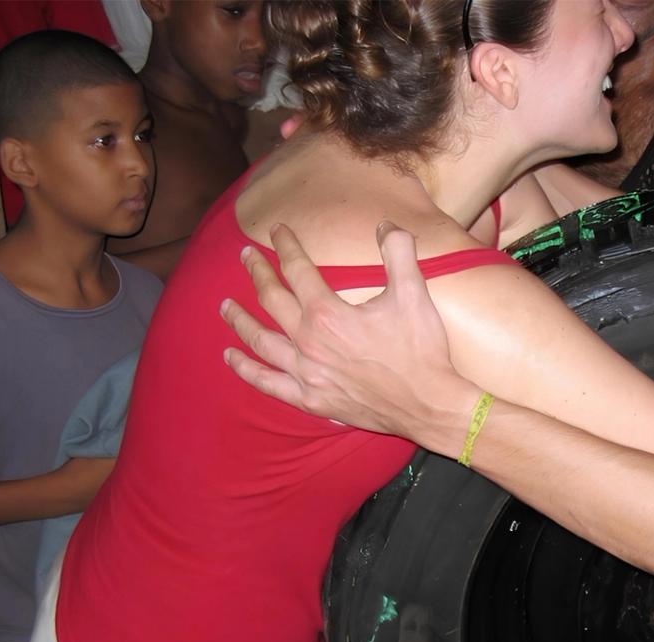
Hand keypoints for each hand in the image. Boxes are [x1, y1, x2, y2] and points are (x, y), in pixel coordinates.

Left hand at [219, 225, 478, 445]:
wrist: (429, 405)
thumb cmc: (422, 350)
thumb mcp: (415, 294)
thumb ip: (398, 252)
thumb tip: (384, 224)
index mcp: (328, 313)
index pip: (297, 270)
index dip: (286, 246)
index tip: (277, 231)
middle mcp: (308, 341)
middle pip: (271, 300)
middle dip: (257, 273)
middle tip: (244, 256)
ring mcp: (306, 373)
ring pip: (260, 341)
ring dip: (239, 320)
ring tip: (224, 305)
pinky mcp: (310, 399)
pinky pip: (268, 383)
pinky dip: (247, 370)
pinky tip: (231, 358)